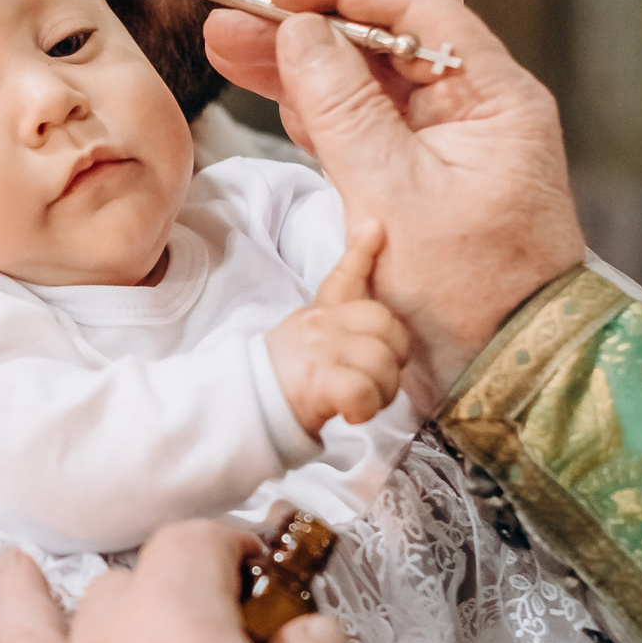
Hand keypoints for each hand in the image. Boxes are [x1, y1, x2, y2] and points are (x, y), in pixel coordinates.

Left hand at [0, 526, 355, 642]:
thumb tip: (309, 634)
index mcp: (172, 623)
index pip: (189, 546)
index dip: (225, 547)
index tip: (253, 569)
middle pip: (117, 589)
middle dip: (156, 590)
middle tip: (195, 620)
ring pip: (22, 629)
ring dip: (22, 596)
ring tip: (10, 569)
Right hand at [205, 0, 585, 399]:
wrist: (506, 378)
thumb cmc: (472, 295)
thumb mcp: (395, 196)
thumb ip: (341, 108)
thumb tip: (298, 31)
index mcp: (493, 96)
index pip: (412, 9)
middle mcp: (474, 108)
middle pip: (380, 43)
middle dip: (302, 27)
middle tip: (226, 19)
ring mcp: (444, 145)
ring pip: (362, 85)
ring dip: (296, 68)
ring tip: (226, 46)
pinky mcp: (417, 180)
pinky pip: (360, 129)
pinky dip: (312, 112)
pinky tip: (267, 89)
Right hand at [269, 220, 410, 432]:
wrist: (246, 409)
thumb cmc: (284, 380)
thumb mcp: (304, 339)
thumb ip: (336, 320)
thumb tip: (355, 276)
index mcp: (319, 316)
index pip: (343, 279)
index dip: (362, 252)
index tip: (375, 227)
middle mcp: (321, 326)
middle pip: (386, 324)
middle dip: (396, 358)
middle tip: (377, 380)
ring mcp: (322, 351)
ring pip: (382, 362)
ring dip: (382, 392)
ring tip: (363, 403)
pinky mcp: (320, 381)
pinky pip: (365, 391)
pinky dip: (366, 408)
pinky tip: (352, 414)